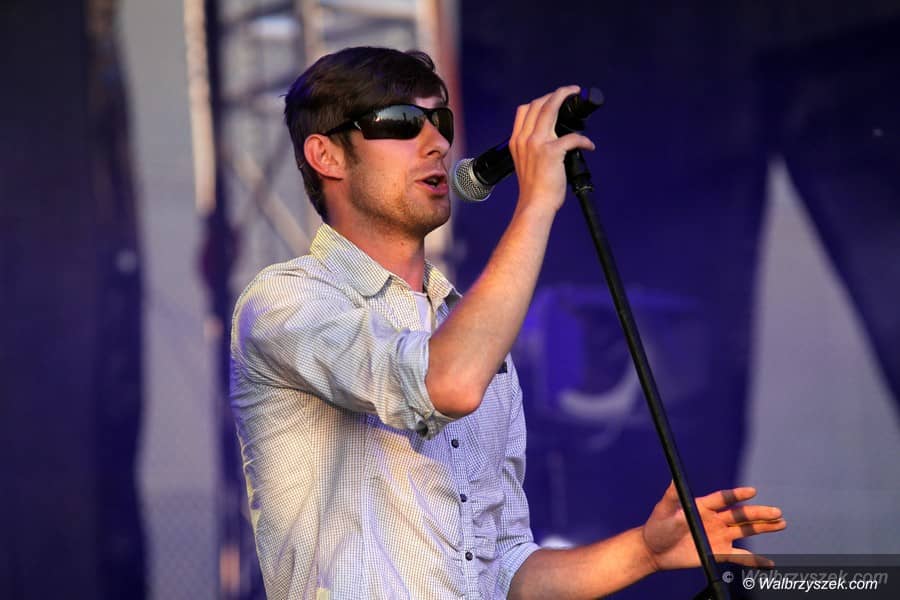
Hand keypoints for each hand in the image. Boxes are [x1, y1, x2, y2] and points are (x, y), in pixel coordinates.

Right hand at [509, 85, 595, 215]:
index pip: (524, 110)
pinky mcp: (551, 152)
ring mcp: (537, 144)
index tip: (553, 98)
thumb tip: (551, 136)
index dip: (541, 99)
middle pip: (539, 104)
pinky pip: (572, 137)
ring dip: (565, 98)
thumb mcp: (524, 162)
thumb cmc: (533, 188)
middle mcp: (525, 139)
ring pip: (551, 109)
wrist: (534, 204)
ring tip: (576, 97)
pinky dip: (584, 140)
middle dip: (557, 93)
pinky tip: (589, 145)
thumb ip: (532, 147)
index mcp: (517, 141)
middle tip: (570, 91)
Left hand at [641, 482, 786, 571]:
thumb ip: (672, 496)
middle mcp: (714, 520)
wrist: (655, 550)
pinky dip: (754, 561)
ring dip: (763, 528)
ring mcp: (718, 536)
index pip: (724, 499)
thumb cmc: (657, 526)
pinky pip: (739, 556)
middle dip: (759, 513)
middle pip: (740, 515)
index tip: (752, 491)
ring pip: (745, 531)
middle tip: (777, 512)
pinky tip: (768, 562)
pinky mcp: (718, 553)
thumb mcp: (663, 509)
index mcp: (703, 506)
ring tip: (780, 523)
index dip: (737, 495)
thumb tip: (673, 480)